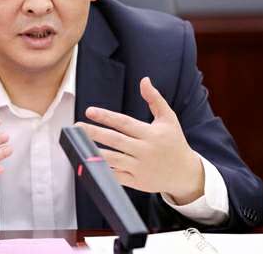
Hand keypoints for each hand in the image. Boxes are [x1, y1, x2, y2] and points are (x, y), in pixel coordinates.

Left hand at [76, 77, 203, 204]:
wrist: (186, 174)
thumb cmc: (174, 142)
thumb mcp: (169, 119)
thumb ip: (155, 99)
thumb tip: (144, 80)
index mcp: (151, 134)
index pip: (124, 123)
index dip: (106, 117)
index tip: (90, 111)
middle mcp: (145, 151)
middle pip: (115, 141)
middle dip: (94, 133)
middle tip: (77, 126)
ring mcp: (140, 168)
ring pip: (113, 159)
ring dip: (94, 151)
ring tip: (78, 144)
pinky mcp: (137, 182)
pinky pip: (116, 176)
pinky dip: (102, 170)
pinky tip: (88, 162)